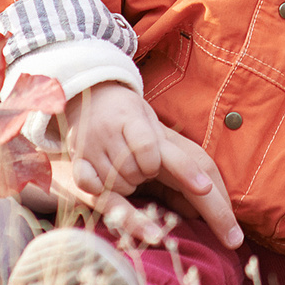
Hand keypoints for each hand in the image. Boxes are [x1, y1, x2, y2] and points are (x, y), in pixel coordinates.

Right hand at [61, 85, 242, 246]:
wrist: (86, 94)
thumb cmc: (129, 115)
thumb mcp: (153, 124)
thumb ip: (176, 155)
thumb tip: (207, 191)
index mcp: (134, 120)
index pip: (158, 147)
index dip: (184, 170)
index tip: (204, 189)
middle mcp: (111, 131)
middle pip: (138, 171)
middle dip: (147, 175)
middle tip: (145, 167)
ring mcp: (91, 146)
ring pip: (118, 183)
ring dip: (128, 185)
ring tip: (125, 168)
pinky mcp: (76, 159)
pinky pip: (90, 186)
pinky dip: (102, 189)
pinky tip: (105, 180)